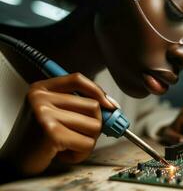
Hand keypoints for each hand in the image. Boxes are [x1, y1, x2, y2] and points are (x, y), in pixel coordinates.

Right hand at [0, 73, 116, 175]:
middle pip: (93, 106)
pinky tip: (64, 154)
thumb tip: (111, 106)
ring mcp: (45, 114)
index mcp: (41, 88)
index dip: (98, 91)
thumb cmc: (37, 138)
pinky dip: (80, 154)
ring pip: (94, 126)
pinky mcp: (51, 133)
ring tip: (68, 145)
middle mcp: (41, 98)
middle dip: (93, 126)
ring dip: (87, 142)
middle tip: (77, 136)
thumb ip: (77, 105)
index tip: (109, 105)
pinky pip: (87, 144)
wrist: (14, 161)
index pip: (77, 79)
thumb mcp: (53, 113)